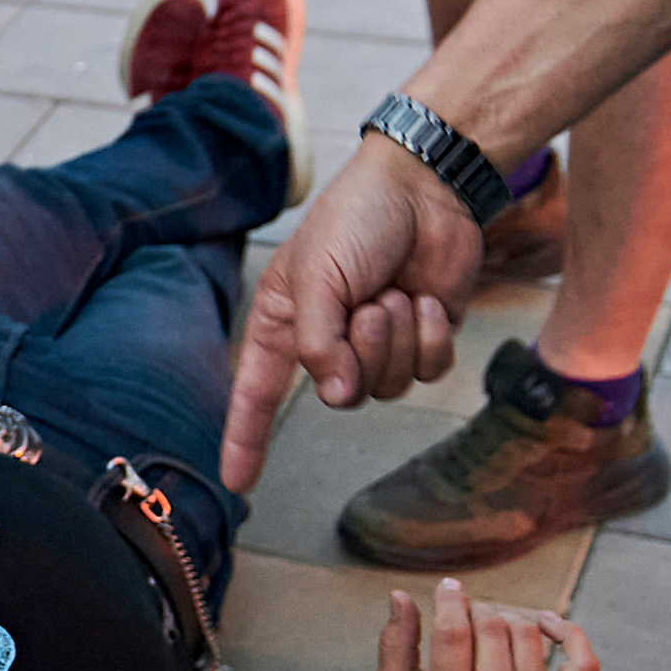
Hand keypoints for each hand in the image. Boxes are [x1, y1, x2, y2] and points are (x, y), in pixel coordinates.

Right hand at [220, 137, 482, 490]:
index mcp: (284, 324)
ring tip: (398, 295)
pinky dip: (433, 337)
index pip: (255, 394)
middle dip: (364, 350)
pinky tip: (429, 301)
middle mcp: (328, 341)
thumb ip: (317, 343)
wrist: (426, 187)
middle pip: (341, 395)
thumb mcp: (316, 276)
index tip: (237, 483)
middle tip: (372, 304)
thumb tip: (336, 395)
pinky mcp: (422, 338)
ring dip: (400, 338)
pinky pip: (428, 372)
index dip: (245, 439)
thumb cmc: (357, 218)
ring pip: (389, 387)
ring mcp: (377, 342)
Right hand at [372, 577, 598, 670]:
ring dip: (507, 619)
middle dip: (475, 610)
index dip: (451, 599)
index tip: (448, 587)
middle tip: (464, 618)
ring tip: (490, 629)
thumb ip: (394, 645)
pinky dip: (568, 632)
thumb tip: (399, 594)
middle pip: (491, 625)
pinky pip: (581, 659)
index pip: (455, 630)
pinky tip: (545, 623)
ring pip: (528, 631)